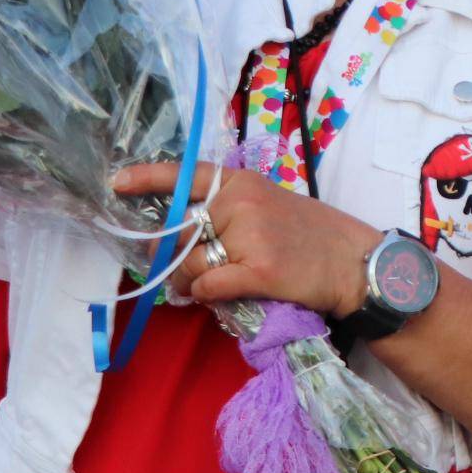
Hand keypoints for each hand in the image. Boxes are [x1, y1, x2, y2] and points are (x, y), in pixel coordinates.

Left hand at [108, 161, 381, 319]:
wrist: (355, 263)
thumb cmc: (312, 236)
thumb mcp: (270, 206)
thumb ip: (229, 214)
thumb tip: (182, 240)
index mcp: (243, 182)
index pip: (188, 176)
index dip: (148, 179)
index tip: (117, 183)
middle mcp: (242, 203)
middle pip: (180, 233)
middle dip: (173, 258)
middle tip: (181, 274)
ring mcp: (250, 235)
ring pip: (189, 264)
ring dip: (189, 282)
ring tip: (209, 287)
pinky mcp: (257, 270)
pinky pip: (207, 286)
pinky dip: (208, 296)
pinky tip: (226, 295)